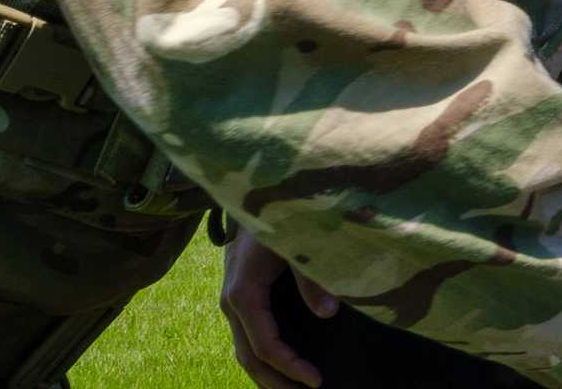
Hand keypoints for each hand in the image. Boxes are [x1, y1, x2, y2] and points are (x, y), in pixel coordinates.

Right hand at [220, 227, 338, 387]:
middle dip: (276, 382)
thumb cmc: (280, 215)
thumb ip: (312, 277)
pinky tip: (285, 362)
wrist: (254, 192)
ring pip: (244, 350)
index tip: (316, 381)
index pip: (265, 345)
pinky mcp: (242, 295)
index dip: (290, 367)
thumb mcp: (298, 242)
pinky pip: (249, 335)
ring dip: (268, 374)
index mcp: (244, 293)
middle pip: (249, 357)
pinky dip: (264, 355)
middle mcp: (232, 301)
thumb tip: (328, 313)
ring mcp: (233, 299)